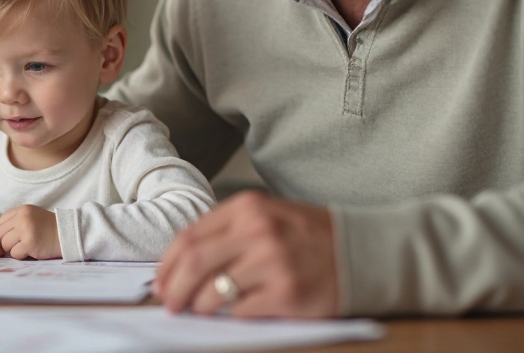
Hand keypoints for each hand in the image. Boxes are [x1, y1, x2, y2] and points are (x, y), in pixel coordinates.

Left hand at [0, 204, 60, 259]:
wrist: (67, 235)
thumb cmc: (49, 228)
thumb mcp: (32, 215)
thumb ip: (17, 220)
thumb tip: (0, 233)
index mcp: (23, 210)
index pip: (2, 221)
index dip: (7, 231)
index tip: (17, 235)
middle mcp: (22, 217)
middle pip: (1, 233)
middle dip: (8, 241)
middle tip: (20, 243)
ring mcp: (25, 230)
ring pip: (5, 244)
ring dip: (13, 249)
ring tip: (26, 247)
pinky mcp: (29, 243)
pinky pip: (14, 253)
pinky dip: (21, 255)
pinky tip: (30, 251)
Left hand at [155, 191, 338, 317]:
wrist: (363, 252)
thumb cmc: (307, 237)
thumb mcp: (265, 217)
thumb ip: (226, 233)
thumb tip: (179, 266)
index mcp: (248, 207)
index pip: (188, 237)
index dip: (168, 265)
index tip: (160, 283)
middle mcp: (259, 230)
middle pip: (194, 264)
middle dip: (174, 289)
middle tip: (171, 304)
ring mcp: (274, 262)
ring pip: (214, 292)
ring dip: (200, 307)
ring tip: (201, 310)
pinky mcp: (288, 293)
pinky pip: (242, 312)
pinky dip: (233, 317)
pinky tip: (236, 313)